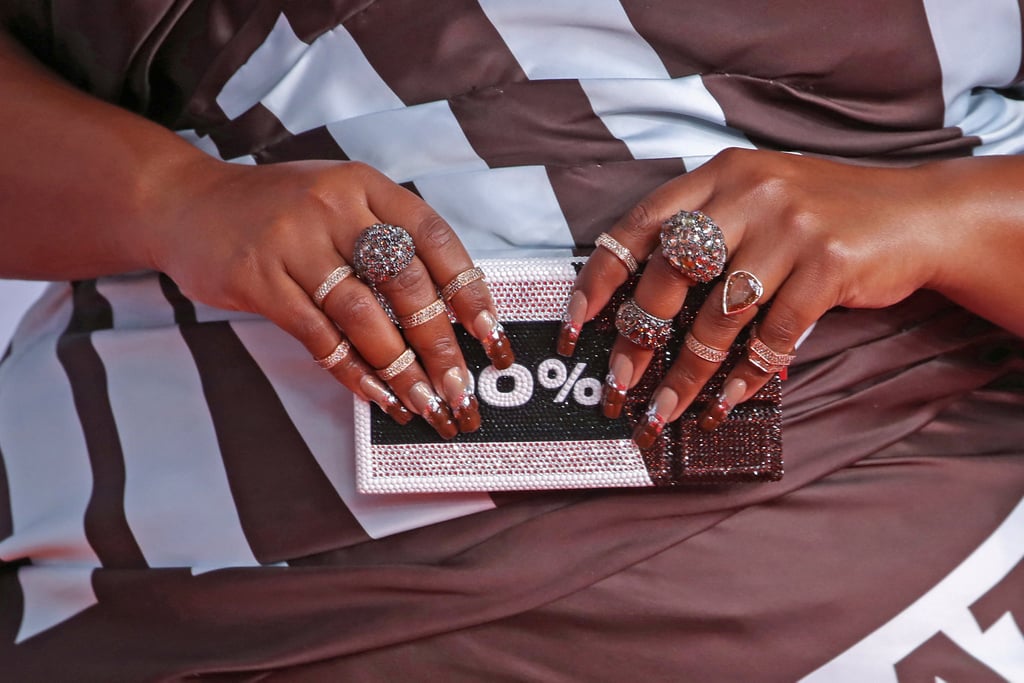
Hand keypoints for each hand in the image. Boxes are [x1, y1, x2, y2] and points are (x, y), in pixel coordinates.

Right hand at [152, 158, 513, 437]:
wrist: (184, 203)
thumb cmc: (276, 211)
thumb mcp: (336, 202)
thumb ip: (384, 240)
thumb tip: (445, 312)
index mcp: (364, 186)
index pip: (434, 237)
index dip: (469, 289)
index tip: (490, 334)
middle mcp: (333, 206)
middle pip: (404, 281)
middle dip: (440, 344)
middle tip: (461, 388)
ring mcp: (293, 241)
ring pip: (362, 314)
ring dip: (399, 367)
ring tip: (425, 403)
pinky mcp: (259, 278)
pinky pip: (317, 335)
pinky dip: (351, 370)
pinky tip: (376, 395)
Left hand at [562, 148, 944, 444]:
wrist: (917, 214)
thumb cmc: (822, 216)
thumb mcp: (757, 199)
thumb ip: (703, 229)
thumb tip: (637, 302)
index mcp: (720, 175)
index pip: (639, 226)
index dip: (599, 278)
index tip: (574, 324)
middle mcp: (750, 193)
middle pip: (670, 275)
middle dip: (637, 338)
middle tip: (617, 384)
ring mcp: (791, 227)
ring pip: (718, 316)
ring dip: (687, 375)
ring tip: (665, 411)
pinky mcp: (829, 264)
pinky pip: (772, 336)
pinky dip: (744, 377)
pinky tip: (725, 402)